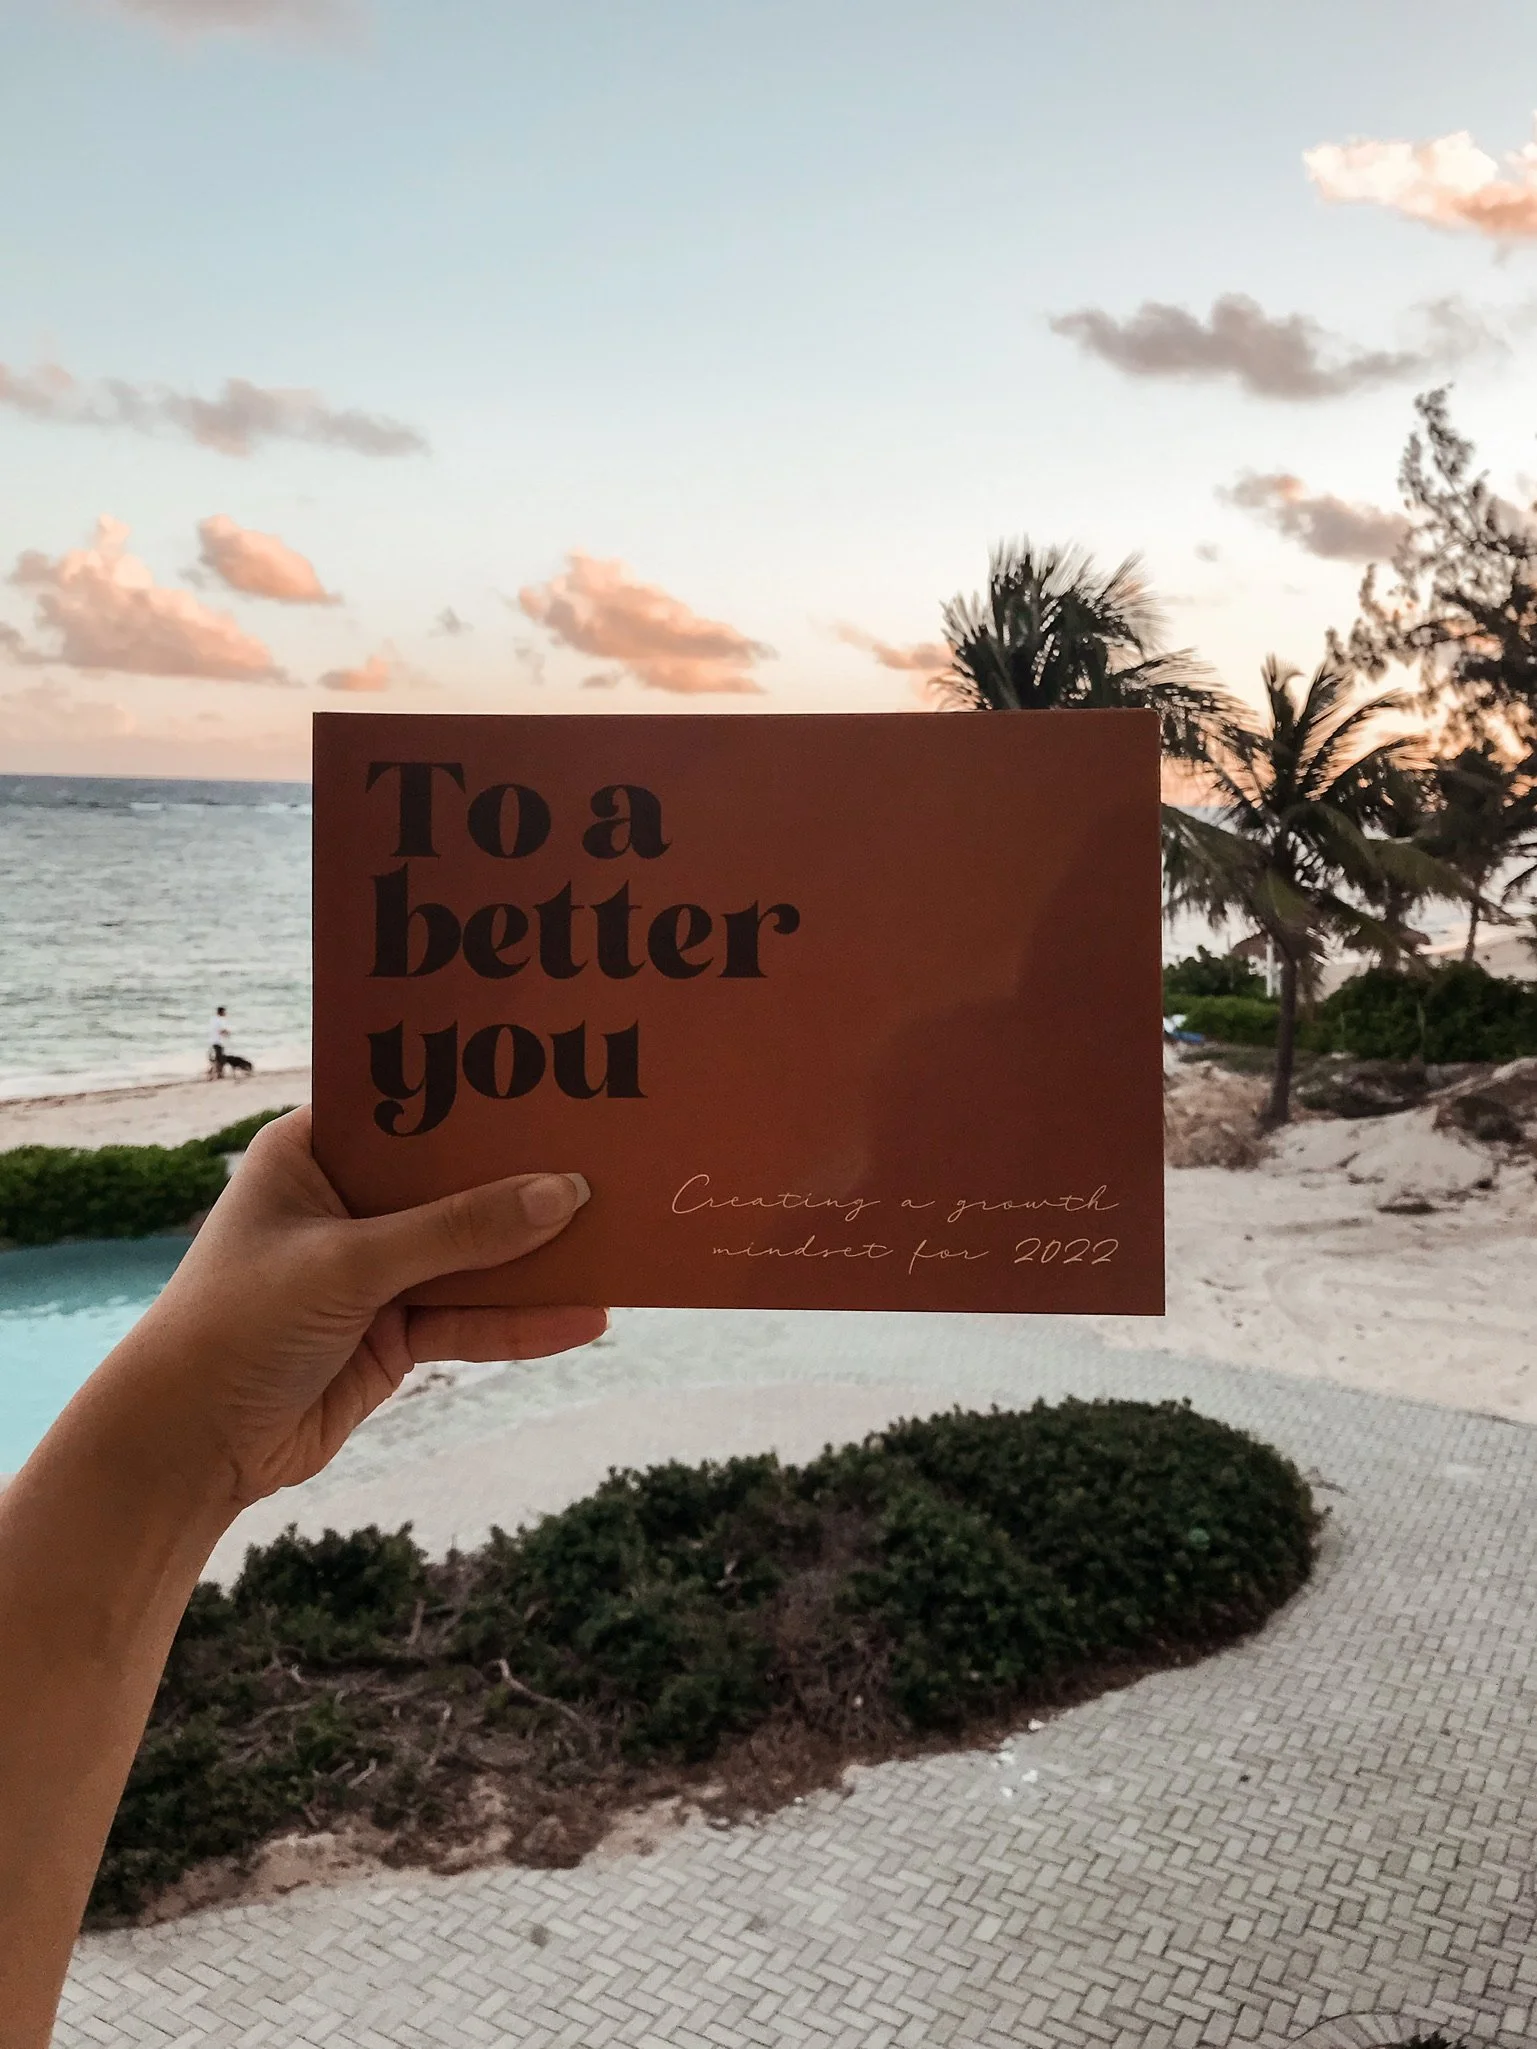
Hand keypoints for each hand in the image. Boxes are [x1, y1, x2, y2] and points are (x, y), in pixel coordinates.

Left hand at [106, 1108, 604, 1513]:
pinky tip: (584, 1318)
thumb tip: (564, 1194)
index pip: (409, 1107)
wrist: (185, 1447)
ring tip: (620, 1240)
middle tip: (608, 1153)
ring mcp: (375, 1269)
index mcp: (313, 1151)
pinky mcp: (395, 1333)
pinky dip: (522, 1323)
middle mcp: (347, 1201)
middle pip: (452, 1181)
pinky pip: (471, 1318)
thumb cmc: (238, 1324)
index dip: (477, 1097)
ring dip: (535, 1256)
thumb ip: (457, 1231)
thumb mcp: (349, 1265)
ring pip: (472, 1254)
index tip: (556, 1080)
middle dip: (523, 1178)